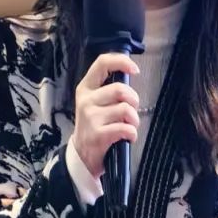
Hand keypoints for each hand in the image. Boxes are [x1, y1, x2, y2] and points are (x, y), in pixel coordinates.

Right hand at [73, 52, 139, 178]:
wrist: (82, 155)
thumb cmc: (95, 125)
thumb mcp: (95, 103)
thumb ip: (109, 88)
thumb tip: (130, 75)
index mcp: (86, 88)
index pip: (102, 63)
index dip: (121, 62)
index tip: (135, 70)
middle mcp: (86, 100)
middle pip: (120, 90)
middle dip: (134, 101)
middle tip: (132, 111)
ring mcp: (90, 117)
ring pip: (125, 110)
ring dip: (134, 120)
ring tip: (130, 126)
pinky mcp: (97, 134)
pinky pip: (125, 129)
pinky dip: (132, 134)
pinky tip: (128, 137)